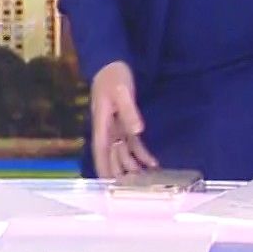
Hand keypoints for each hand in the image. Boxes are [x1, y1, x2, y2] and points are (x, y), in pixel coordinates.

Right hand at [90, 60, 156, 178]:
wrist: (110, 62)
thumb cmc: (113, 75)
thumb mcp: (122, 91)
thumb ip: (129, 111)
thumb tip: (136, 131)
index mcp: (102, 122)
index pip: (101, 149)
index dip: (104, 167)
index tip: (108, 184)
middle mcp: (106, 128)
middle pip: (111, 155)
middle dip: (120, 172)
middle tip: (133, 189)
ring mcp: (115, 126)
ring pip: (122, 152)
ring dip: (133, 165)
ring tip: (147, 179)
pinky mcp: (124, 122)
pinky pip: (131, 142)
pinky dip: (140, 153)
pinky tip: (152, 162)